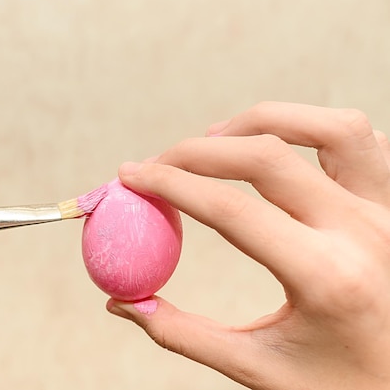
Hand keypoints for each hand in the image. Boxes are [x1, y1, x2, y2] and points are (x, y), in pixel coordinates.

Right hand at [107, 102, 389, 388]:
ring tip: (216, 138)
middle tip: (159, 163)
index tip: (131, 176)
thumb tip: (122, 303)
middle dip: (196, 150)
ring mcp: (388, 212)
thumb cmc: (341, 386)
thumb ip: (183, 334)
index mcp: (326, 278)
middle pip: (266, 156)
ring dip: (261, 122)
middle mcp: (363, 232)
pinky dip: (311, 130)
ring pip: (328, 128)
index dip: (169, 184)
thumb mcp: (259, 369)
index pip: (229, 210)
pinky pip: (359, 141)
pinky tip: (276, 149)